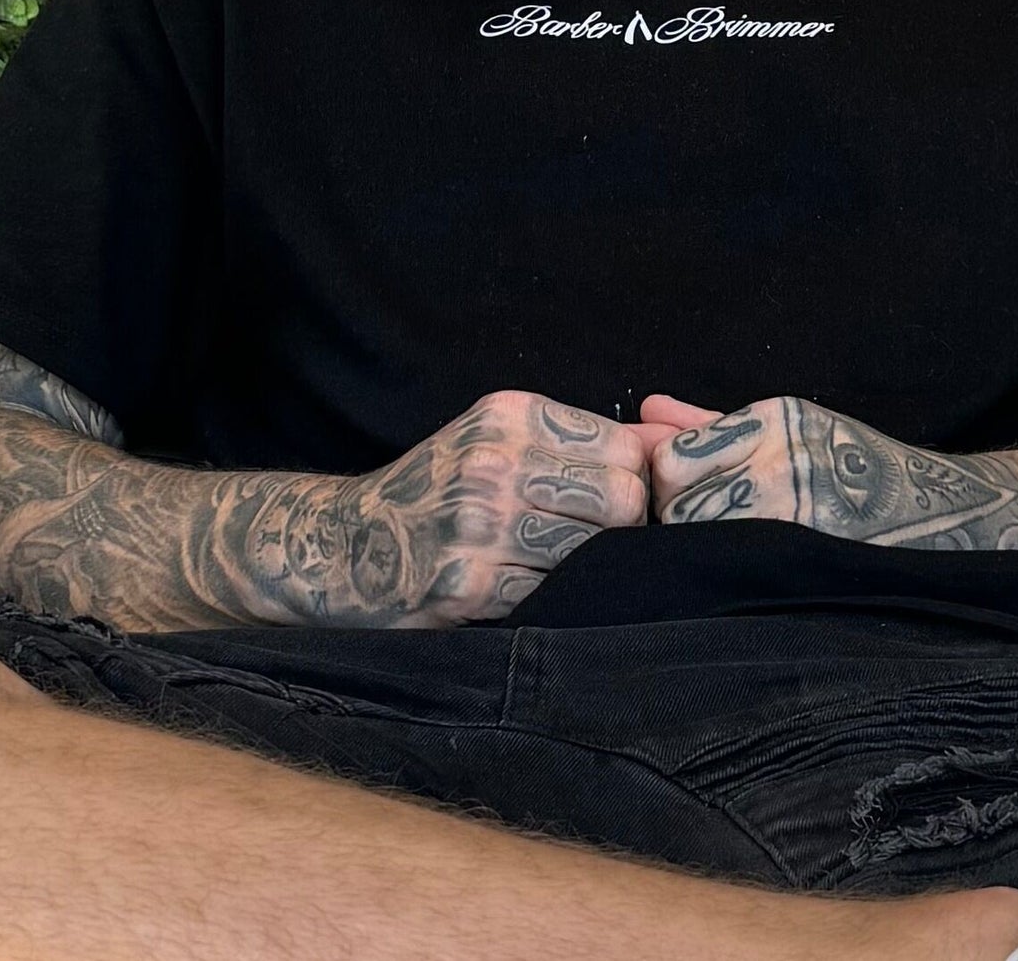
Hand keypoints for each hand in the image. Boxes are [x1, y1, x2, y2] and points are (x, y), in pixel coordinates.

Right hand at [308, 390, 658, 626]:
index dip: (635, 484)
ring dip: (586, 570)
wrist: (346, 545)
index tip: (613, 504)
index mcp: (511, 416)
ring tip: (554, 566)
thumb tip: (671, 439)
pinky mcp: (468, 584)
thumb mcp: (500, 440)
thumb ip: (586, 440)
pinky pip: (552, 597)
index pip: (627, 450)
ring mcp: (480, 525)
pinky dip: (551, 602)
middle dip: (622, 529)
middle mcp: (496, 461)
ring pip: (595, 555)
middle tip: (595, 542)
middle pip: (624, 502)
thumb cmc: (438, 490)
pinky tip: (523, 589)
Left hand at [636, 393, 1017, 547]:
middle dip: (677, 519)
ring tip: (732, 553)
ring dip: (701, 547)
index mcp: (775, 419)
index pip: (672, 458)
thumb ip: (712, 424)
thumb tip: (645, 411)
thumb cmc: (862, 470)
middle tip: (703, 533)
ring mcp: (797, 511)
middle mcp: (782, 459)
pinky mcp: (811, 556)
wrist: (953, 512)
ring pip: (701, 537)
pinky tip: (749, 573)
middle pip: (677, 501)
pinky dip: (731, 572)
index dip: (667, 485)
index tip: (684, 500)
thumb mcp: (791, 430)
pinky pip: (738, 569)